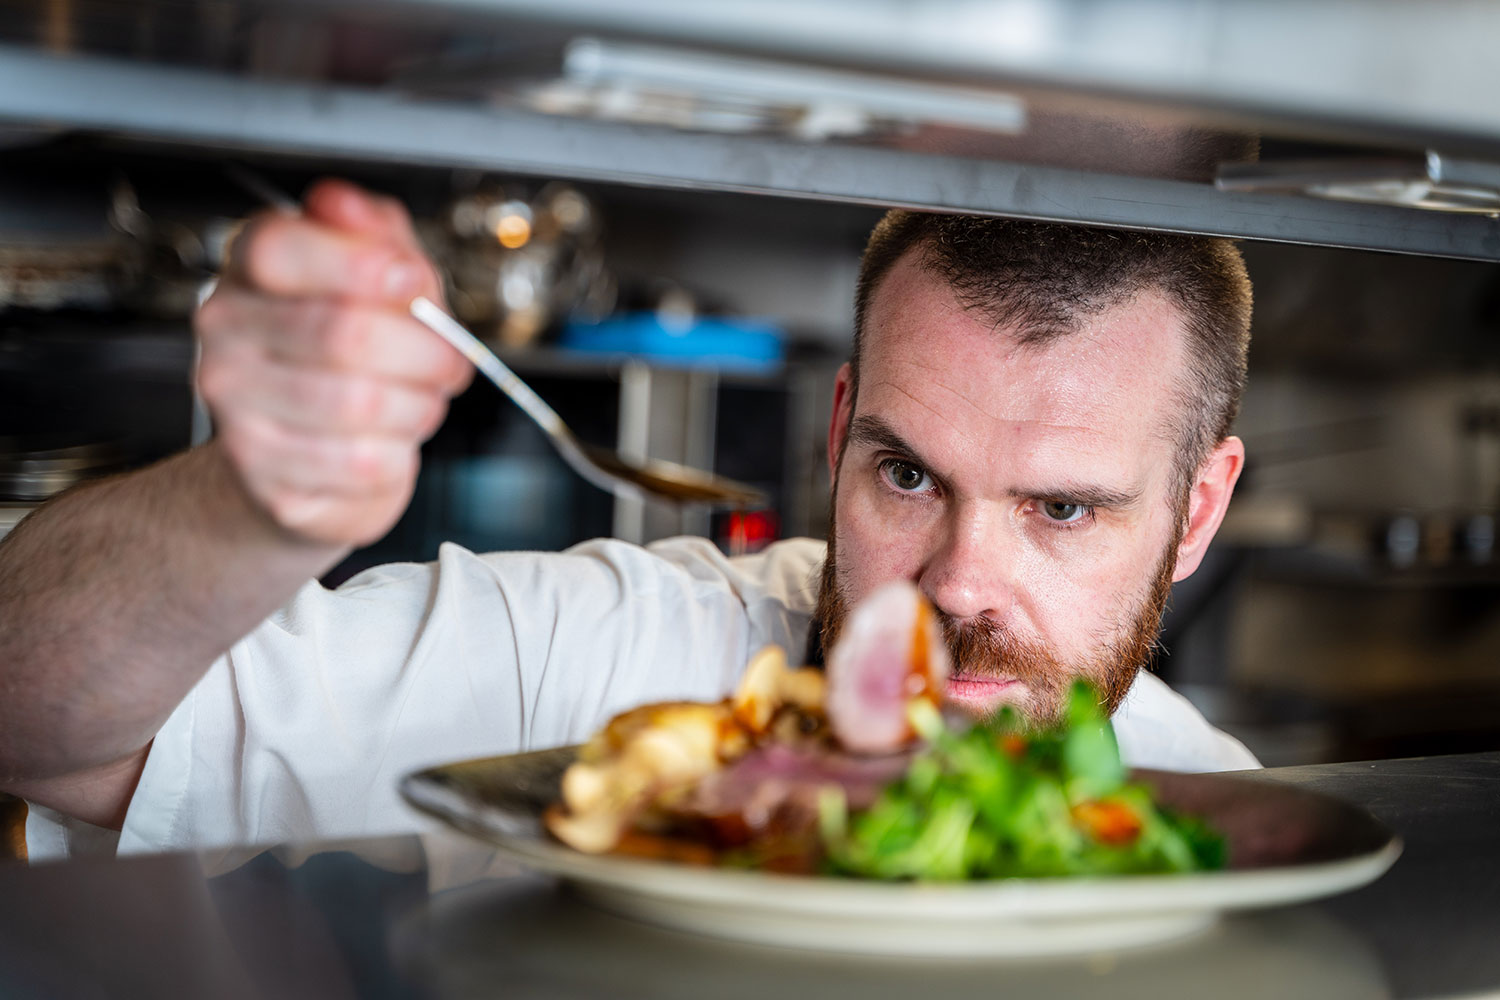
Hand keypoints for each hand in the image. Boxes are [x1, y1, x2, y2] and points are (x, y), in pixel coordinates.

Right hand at [195, 179, 471, 546]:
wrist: (299, 451)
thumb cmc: (343, 353)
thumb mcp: (375, 274)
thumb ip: (375, 232)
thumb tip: (346, 205)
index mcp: (251, 266)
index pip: (281, 248)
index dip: (363, 265)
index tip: (413, 281)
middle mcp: (226, 331)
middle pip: (343, 333)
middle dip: (424, 351)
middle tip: (449, 359)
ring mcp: (234, 407)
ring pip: (359, 404)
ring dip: (418, 405)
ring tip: (419, 400)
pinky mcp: (263, 475)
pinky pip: (360, 463)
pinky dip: (399, 455)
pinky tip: (388, 441)